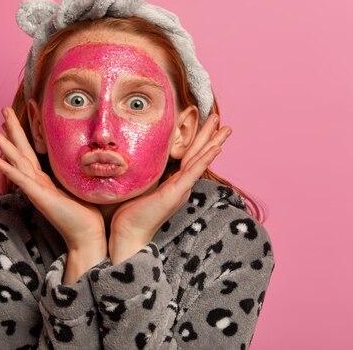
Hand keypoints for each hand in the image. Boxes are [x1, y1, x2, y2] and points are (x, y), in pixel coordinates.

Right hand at [0, 108, 106, 256]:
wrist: (87, 235)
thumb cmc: (87, 214)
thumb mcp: (80, 186)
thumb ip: (76, 173)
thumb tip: (89, 158)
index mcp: (45, 179)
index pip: (31, 151)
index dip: (25, 132)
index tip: (18, 116)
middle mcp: (37, 182)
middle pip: (20, 151)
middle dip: (12, 129)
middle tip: (2, 109)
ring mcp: (36, 189)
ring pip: (16, 161)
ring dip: (2, 144)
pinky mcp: (40, 197)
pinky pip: (21, 180)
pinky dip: (7, 169)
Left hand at [108, 115, 231, 263]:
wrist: (128, 232)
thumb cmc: (129, 211)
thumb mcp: (139, 184)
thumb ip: (144, 172)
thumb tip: (133, 155)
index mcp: (173, 182)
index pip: (188, 155)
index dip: (197, 139)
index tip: (203, 123)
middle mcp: (181, 184)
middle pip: (199, 154)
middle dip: (211, 136)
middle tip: (222, 120)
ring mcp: (181, 188)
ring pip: (200, 160)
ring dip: (213, 142)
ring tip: (225, 128)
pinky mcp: (177, 192)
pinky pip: (194, 172)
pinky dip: (205, 159)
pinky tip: (215, 148)